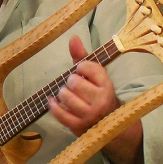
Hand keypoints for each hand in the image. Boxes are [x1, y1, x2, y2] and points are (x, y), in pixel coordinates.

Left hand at [47, 36, 144, 163]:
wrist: (109, 124)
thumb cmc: (98, 94)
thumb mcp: (94, 76)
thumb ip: (82, 56)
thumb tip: (73, 37)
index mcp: (107, 85)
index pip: (88, 67)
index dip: (81, 67)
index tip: (82, 71)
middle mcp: (100, 100)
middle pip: (74, 82)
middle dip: (71, 81)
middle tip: (75, 85)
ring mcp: (90, 115)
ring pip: (65, 96)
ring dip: (62, 93)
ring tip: (67, 94)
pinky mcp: (78, 126)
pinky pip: (59, 113)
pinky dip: (53, 105)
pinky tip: (53, 101)